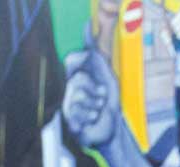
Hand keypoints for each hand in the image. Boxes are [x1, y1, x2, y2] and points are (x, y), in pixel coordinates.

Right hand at [62, 26, 120, 148]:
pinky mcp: (67, 119)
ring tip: (98, 112)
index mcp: (78, 78)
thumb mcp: (108, 77)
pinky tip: (92, 121)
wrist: (112, 130)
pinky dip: (90, 117)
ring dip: (95, 106)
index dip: (83, 65)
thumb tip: (87, 25)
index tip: (96, 77)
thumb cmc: (110, 104)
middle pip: (78, 79)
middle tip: (102, 98)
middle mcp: (70, 90)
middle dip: (96, 90)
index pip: (72, 60)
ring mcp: (67, 104)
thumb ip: (97, 55)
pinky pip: (75, 113)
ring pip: (77, 97)